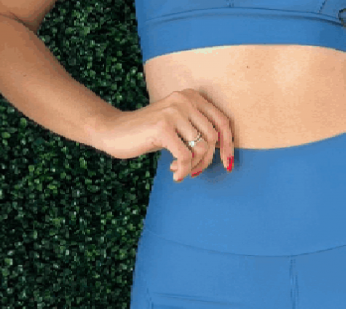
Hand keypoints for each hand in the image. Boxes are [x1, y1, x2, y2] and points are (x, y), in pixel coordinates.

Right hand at [97, 89, 233, 179]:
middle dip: (207, 160)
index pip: (222, 122)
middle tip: (194, 170)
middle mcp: (184, 100)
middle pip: (213, 138)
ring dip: (193, 167)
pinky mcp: (163, 127)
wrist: (116, 131)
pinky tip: (174, 173)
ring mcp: (173, 112)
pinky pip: (185, 157)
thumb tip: (226, 150)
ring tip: (181, 170)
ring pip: (201, 149)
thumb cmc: (149, 133)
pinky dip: (183, 170)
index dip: (229, 145)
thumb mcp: (177, 125)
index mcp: (191, 97)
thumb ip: (198, 130)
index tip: (227, 163)